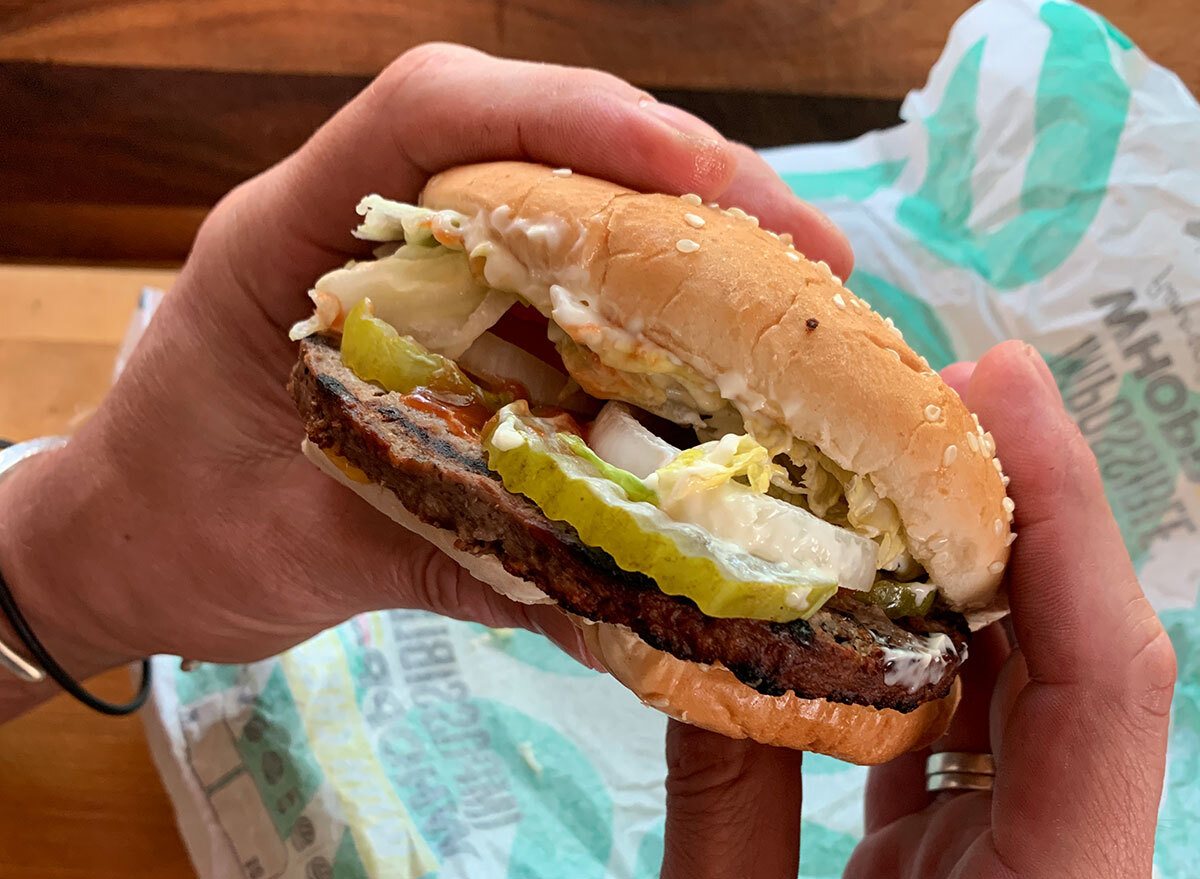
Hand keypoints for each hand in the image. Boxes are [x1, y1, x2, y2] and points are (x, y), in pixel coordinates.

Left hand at [0, 43, 851, 718]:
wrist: (121, 544)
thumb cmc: (175, 534)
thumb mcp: (304, 549)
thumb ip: (454, 553)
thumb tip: (624, 597)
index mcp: (285, 240)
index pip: (427, 113)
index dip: (569, 116)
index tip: (695, 168)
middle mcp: (353, 228)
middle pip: (527, 144)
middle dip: (677, 180)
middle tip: (805, 248)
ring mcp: (399, 267)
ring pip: (555, 206)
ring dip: (681, 240)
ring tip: (792, 294)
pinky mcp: (436, 318)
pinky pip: (549, 288)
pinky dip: (639, 311)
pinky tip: (713, 353)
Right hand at [659, 342, 1175, 878]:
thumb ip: (724, 800)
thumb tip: (687, 620)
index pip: (1102, 671)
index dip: (1061, 505)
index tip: (998, 378)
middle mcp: (1073, 853)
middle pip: (1077, 642)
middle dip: (1009, 500)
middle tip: (923, 391)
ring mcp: (1038, 848)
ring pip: (1033, 668)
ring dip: (962, 556)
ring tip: (880, 459)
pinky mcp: (992, 850)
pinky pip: (983, 715)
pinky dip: (926, 630)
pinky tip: (859, 574)